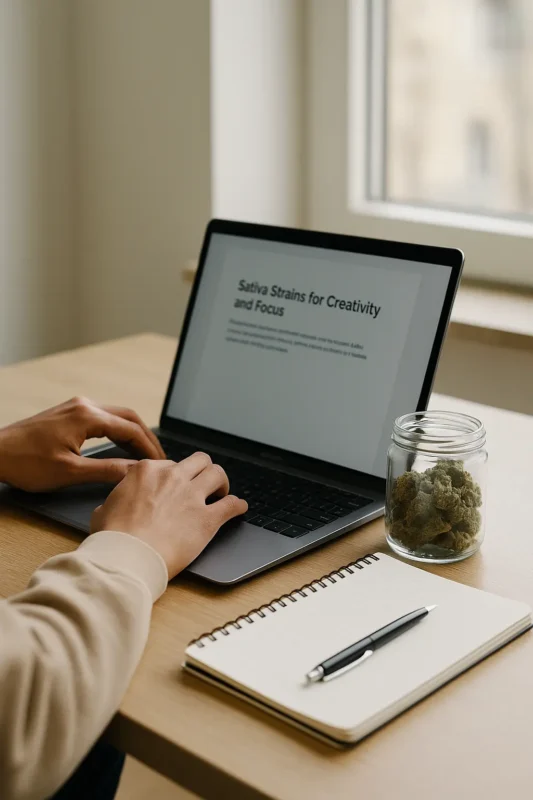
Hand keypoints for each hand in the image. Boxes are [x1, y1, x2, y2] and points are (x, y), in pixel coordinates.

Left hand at [0, 397, 164, 491]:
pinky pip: (103, 418)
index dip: (150, 449)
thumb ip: (108, 470)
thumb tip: (136, 472)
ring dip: (133, 434)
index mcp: (87, 416)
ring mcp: (75, 407)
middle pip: (128, 417)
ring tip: (145, 455)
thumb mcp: (70, 472)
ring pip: (116, 416)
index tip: (162, 465)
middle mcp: (84, 405)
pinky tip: (121, 447)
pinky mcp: (68, 413)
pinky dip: (118, 431)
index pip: (131, 429)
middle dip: (147, 438)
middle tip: (161, 459)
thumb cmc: (26, 463)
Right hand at [91, 455, 247, 577]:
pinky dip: (238, 505)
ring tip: (221, 493)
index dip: (174, 476)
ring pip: (218, 473)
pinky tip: (239, 508)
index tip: (176, 486)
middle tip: (204, 483)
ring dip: (222, 482)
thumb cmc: (112, 539)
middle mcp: (172, 478)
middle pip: (199, 460)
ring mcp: (191, 497)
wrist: (127, 558)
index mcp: (147, 471)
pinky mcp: (207, 519)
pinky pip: (231, 504)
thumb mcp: (103, 510)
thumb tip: (113, 505)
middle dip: (203, 470)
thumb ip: (116, 500)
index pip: (169, 464)